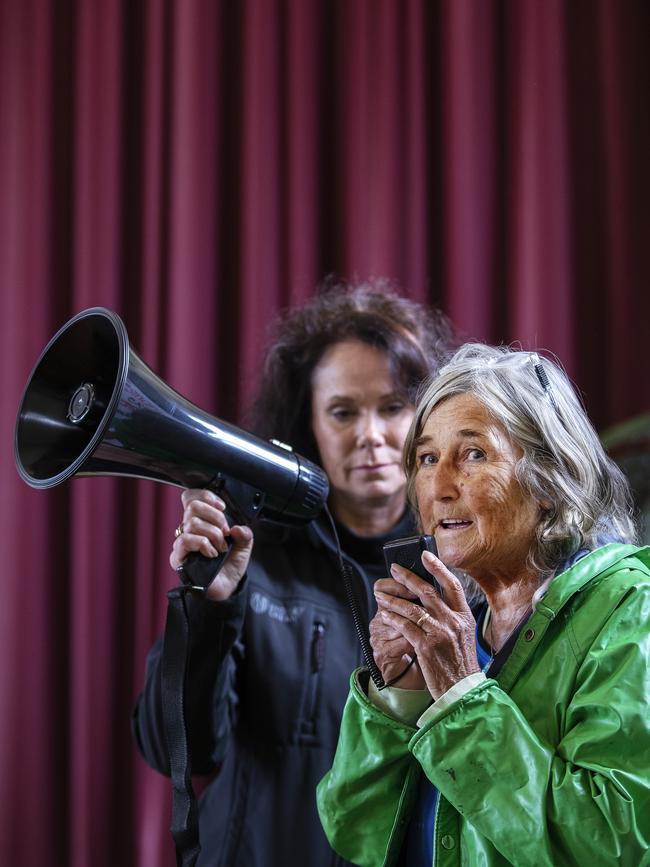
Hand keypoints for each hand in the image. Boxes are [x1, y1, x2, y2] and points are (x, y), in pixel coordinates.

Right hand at [170, 489, 253, 600]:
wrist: (227, 588)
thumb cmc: (230, 565)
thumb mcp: (243, 546)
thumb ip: (245, 534)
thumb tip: (237, 528)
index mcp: (202, 521)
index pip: (191, 498)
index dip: (205, 496)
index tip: (222, 507)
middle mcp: (189, 529)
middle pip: (193, 506)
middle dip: (215, 517)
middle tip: (225, 532)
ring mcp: (182, 542)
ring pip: (192, 523)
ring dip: (213, 534)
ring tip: (221, 547)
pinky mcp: (178, 556)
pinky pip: (185, 540)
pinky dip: (203, 544)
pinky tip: (212, 553)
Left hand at [375, 551, 478, 697]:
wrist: (462, 690)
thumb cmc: (460, 662)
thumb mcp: (464, 635)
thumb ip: (452, 616)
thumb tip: (433, 598)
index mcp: (465, 617)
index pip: (453, 585)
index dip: (438, 567)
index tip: (425, 555)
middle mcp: (454, 622)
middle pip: (427, 592)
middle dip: (407, 578)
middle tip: (394, 569)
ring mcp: (440, 634)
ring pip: (412, 608)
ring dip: (393, 599)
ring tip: (380, 594)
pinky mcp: (426, 647)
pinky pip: (405, 627)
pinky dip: (393, 618)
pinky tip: (385, 614)